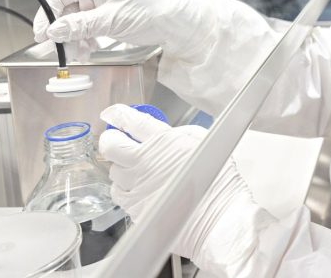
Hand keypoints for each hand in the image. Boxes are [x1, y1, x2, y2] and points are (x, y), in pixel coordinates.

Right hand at [33, 0, 208, 60]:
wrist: (174, 23)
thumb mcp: (109, 21)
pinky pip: (89, 28)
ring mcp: (103, 4)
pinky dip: (86, 40)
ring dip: (74, 38)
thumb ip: (79, 26)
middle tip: (60, 50)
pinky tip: (89, 50)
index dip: (47, 13)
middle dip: (62, 31)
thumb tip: (53, 31)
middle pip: (67, 10)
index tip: (42, 33)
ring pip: (77, 22)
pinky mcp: (110, 17)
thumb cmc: (147, 12)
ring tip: (78, 54)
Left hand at [100, 104, 259, 260]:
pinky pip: (119, 194)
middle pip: (111, 145)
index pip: (132, 122)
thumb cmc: (219, 181)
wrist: (219, 216)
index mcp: (164, 141)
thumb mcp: (206, 143)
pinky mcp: (134, 207)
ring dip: (121, 168)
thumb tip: (166, 133)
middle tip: (116, 141)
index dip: (119, 116)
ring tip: (135, 170)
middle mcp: (145, 161)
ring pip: (113, 171)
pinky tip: (137, 189)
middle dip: (111, 140)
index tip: (114, 115)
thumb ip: (181, 134)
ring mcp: (137, 185)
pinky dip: (124, 189)